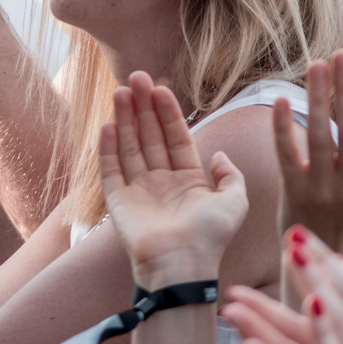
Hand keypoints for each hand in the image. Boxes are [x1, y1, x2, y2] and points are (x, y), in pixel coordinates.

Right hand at [100, 71, 248, 289]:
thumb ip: (230, 175)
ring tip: (121, 90)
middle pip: (150, 136)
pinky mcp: (118, 202)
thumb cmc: (210, 238)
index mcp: (188, 181)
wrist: (183, 266)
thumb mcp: (235, 202)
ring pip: (129, 146)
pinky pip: (111, 169)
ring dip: (124, 118)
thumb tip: (218, 154)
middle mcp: (161, 183)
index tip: (161, 88)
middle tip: (137, 77)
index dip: (168, 112)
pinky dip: (107, 148)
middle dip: (143, 107)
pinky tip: (107, 123)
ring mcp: (138, 191)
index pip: (176, 137)